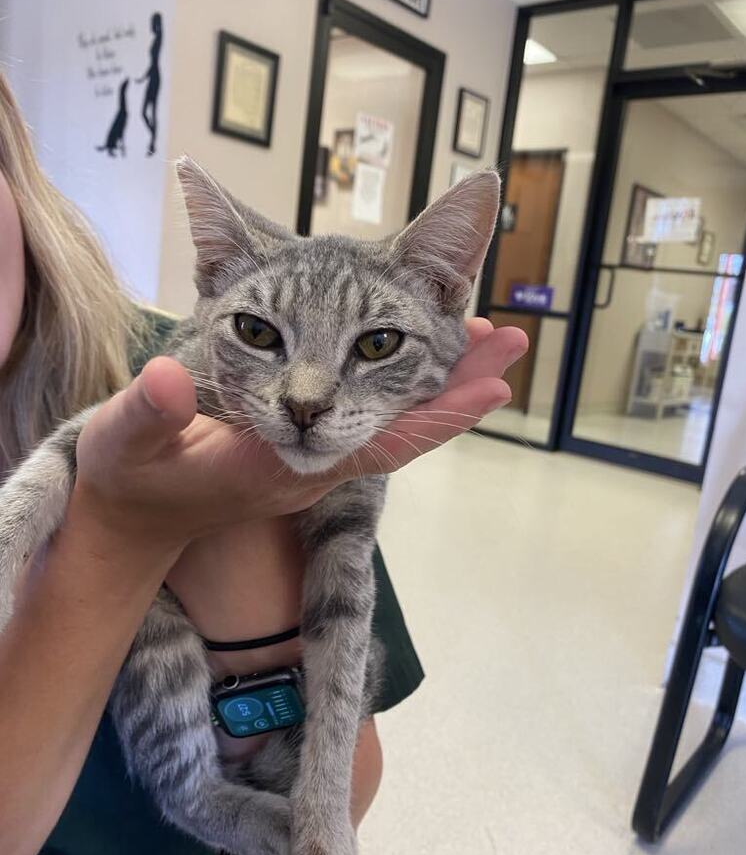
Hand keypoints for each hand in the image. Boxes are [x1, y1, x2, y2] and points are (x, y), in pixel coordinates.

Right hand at [74, 321, 525, 549]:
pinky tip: (424, 358)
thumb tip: (167, 381)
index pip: (371, 440)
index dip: (431, 416)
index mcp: (276, 466)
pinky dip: (404, 388)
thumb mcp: (127, 445)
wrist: (138, 516)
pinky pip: (371, 419)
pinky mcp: (306, 446)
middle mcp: (310, 467)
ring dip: (439, 384)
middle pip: (399, 427)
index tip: (489, 386)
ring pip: (391, 422)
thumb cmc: (133, 481)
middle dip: (455, 387)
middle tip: (509, 339)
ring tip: (485, 339)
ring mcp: (313, 459)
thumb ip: (148, 416)